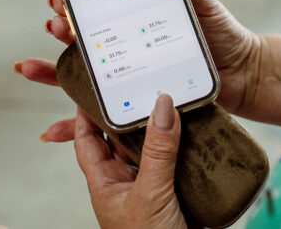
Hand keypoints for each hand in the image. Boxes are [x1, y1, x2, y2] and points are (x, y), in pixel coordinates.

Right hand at [16, 0, 260, 142]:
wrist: (245, 77)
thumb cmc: (223, 35)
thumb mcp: (203, 3)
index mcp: (137, 18)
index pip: (99, 7)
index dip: (75, 0)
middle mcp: (127, 45)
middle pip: (83, 38)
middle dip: (60, 30)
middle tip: (52, 23)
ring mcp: (128, 74)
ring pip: (80, 75)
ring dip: (50, 72)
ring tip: (27, 68)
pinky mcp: (134, 102)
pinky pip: (98, 117)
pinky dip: (72, 126)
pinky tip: (51, 132)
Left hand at [75, 94, 187, 228]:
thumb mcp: (150, 194)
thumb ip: (157, 152)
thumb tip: (161, 109)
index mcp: (106, 183)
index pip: (87, 140)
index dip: (86, 114)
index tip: (94, 87)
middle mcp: (127, 182)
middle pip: (123, 138)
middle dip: (131, 114)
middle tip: (141, 85)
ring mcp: (152, 186)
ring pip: (153, 148)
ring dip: (162, 128)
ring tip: (171, 100)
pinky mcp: (178, 191)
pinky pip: (178, 160)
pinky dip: (186, 144)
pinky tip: (194, 130)